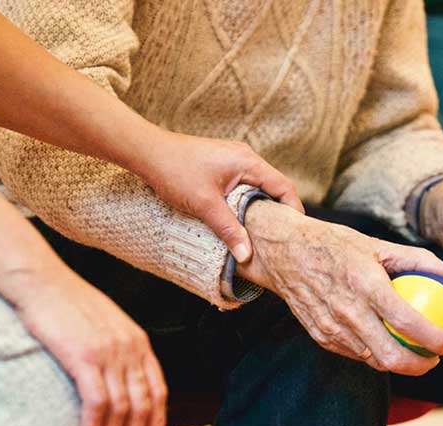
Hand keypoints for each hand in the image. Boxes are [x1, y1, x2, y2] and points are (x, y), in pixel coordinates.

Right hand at [3, 265, 166, 425]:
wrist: (42, 282)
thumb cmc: (68, 303)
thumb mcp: (107, 324)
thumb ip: (119, 350)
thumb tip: (120, 380)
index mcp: (138, 341)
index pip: (158, 389)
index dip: (156, 421)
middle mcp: (129, 348)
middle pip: (143, 404)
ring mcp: (108, 352)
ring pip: (121, 408)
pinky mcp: (84, 357)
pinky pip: (97, 402)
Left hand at [133, 130, 303, 262]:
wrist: (147, 152)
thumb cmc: (175, 171)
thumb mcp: (205, 204)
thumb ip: (229, 230)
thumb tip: (247, 255)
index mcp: (248, 162)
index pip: (284, 186)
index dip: (293, 210)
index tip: (295, 233)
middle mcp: (245, 158)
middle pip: (274, 187)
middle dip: (278, 213)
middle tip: (280, 239)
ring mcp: (233, 160)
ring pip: (257, 188)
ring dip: (260, 209)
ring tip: (261, 234)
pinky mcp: (222, 166)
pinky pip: (243, 186)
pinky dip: (246, 203)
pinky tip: (239, 220)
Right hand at [236, 201, 442, 375]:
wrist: (284, 252)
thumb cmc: (334, 244)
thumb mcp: (377, 245)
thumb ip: (420, 260)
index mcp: (365, 285)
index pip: (408, 322)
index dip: (436, 340)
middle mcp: (348, 311)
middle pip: (391, 356)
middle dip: (421, 365)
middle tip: (437, 358)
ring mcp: (332, 328)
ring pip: (373, 360)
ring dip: (399, 363)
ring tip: (416, 353)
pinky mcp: (321, 336)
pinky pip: (355, 354)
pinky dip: (375, 353)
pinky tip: (387, 344)